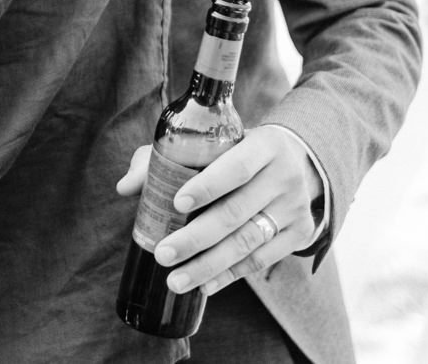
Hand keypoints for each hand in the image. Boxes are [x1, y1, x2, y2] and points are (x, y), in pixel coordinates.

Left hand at [115, 126, 321, 295]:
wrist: (299, 160)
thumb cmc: (239, 151)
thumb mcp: (215, 143)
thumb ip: (165, 158)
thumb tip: (126, 187)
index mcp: (264, 145)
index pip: (236, 167)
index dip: (207, 186)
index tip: (176, 204)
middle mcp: (284, 175)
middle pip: (236, 212)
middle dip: (196, 238)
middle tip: (163, 254)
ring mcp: (296, 207)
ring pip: (248, 242)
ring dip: (208, 266)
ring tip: (175, 280)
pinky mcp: (302, 232)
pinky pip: (262, 260)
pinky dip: (230, 275)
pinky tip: (204, 285)